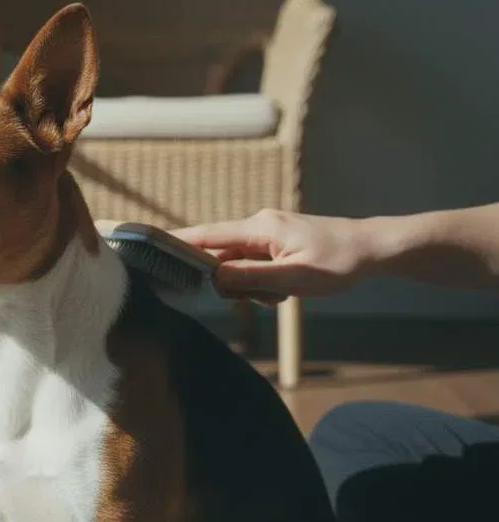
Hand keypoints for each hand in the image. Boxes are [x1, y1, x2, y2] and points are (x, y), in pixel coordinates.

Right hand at [171, 210, 369, 303]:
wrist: (373, 248)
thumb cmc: (338, 262)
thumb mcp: (293, 277)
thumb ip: (250, 277)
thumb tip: (213, 276)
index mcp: (259, 228)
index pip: (207, 235)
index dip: (176, 241)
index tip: (147, 244)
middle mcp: (258, 225)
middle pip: (221, 255)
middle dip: (232, 280)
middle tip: (264, 296)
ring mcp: (267, 233)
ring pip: (239, 264)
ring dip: (253, 285)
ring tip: (284, 292)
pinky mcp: (276, 241)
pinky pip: (255, 264)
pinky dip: (264, 281)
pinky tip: (286, 288)